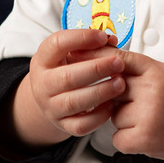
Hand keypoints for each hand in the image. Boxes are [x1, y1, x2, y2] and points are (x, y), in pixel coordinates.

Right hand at [2, 29, 125, 153]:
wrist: (49, 97)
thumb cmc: (65, 68)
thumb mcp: (70, 52)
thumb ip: (91, 44)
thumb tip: (111, 40)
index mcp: (43, 60)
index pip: (57, 44)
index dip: (80, 38)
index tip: (102, 37)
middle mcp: (43, 84)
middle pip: (67, 77)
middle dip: (96, 69)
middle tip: (119, 63)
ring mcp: (51, 107)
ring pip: (74, 103)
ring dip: (101, 92)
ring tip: (120, 83)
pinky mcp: (63, 124)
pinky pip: (81, 125)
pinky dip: (99, 116)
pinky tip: (113, 104)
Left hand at [111, 51, 163, 162]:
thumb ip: (146, 71)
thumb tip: (115, 68)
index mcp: (158, 72)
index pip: (121, 60)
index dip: (110, 64)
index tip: (104, 68)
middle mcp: (152, 91)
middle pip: (114, 89)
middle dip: (122, 98)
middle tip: (141, 104)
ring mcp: (148, 116)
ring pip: (115, 115)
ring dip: (126, 121)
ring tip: (150, 121)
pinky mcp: (146, 140)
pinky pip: (117, 139)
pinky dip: (128, 140)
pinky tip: (145, 135)